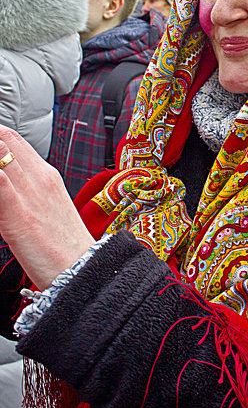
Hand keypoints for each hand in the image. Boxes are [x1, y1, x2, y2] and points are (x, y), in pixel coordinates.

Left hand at [0, 126, 94, 289]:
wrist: (81, 269)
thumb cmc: (63, 245)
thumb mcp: (50, 208)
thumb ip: (27, 191)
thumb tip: (7, 184)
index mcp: (47, 175)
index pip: (14, 138)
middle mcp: (39, 178)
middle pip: (3, 140)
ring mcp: (29, 193)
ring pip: (0, 153)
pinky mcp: (17, 214)